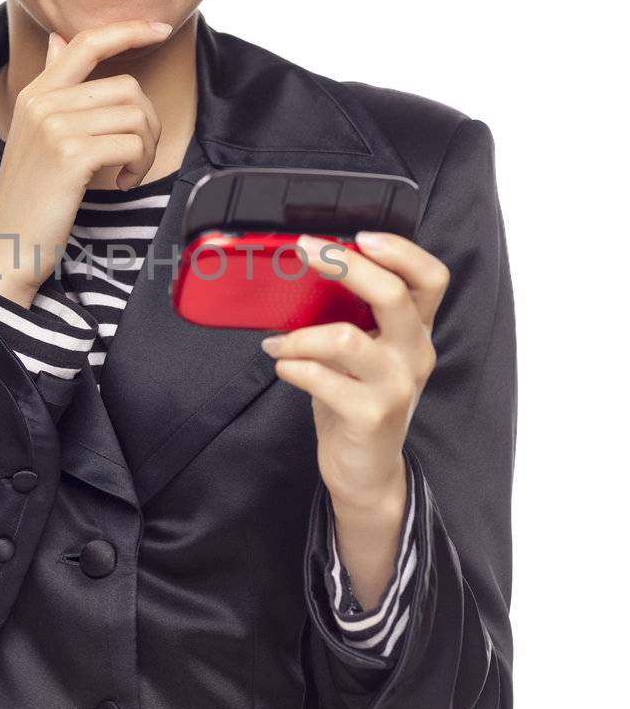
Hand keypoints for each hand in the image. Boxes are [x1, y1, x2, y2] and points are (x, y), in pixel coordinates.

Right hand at [0, 19, 170, 307]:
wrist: (8, 245)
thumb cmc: (32, 194)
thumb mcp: (35, 133)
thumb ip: (52, 86)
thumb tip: (58, 40)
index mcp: (36, 93)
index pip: (87, 42)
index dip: (129, 30)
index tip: (161, 28)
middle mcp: (42, 102)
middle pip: (126, 86)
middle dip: (148, 123)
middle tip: (137, 156)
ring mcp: (54, 127)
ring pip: (135, 115)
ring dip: (146, 148)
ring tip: (128, 172)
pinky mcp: (71, 155)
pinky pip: (133, 144)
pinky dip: (139, 167)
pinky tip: (121, 183)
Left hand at [260, 230, 449, 524]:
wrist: (367, 472)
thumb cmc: (357, 401)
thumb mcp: (363, 354)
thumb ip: (349, 316)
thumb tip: (303, 273)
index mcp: (416, 330)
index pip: (431, 277)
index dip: (400, 250)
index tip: (359, 235)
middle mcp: (415, 353)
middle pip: (393, 294)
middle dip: (345, 265)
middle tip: (305, 251)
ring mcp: (396, 385)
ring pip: (346, 339)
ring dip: (300, 334)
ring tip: (278, 342)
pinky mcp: (372, 415)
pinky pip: (322, 379)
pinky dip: (293, 366)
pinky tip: (283, 366)